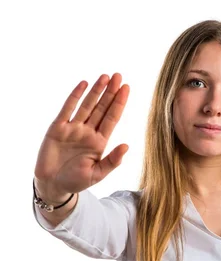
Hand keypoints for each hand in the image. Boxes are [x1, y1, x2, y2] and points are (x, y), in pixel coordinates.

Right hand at [34, 73, 129, 198]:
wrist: (53, 185)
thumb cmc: (76, 181)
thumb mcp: (97, 174)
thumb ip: (112, 161)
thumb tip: (127, 146)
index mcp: (99, 142)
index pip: (112, 119)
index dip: (119, 103)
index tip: (126, 88)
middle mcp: (88, 132)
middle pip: (101, 108)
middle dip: (110, 93)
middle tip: (119, 76)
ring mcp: (73, 128)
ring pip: (87, 105)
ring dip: (96, 91)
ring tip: (106, 77)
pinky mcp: (58, 127)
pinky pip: (68, 108)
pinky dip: (75, 96)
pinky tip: (84, 84)